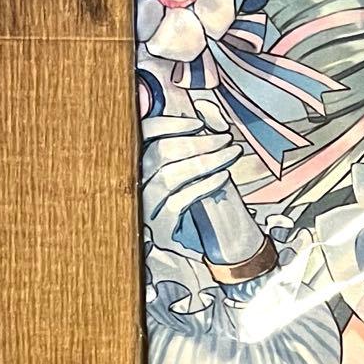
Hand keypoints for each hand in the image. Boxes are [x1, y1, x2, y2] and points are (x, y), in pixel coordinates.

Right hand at [140, 102, 242, 254]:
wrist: (191, 247)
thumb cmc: (186, 202)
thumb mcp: (181, 172)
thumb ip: (185, 148)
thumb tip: (206, 117)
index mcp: (134, 164)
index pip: (142, 134)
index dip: (168, 124)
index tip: (197, 123)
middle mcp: (132, 185)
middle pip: (160, 153)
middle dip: (197, 142)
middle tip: (225, 138)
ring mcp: (142, 209)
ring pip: (170, 176)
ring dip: (206, 160)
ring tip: (231, 153)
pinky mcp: (158, 231)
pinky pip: (179, 202)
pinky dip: (204, 185)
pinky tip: (224, 177)